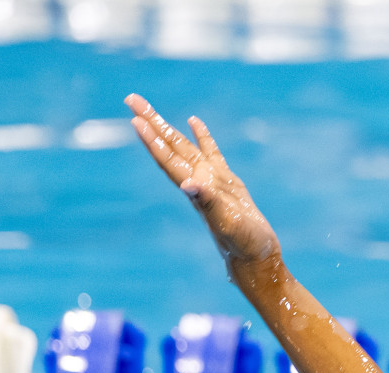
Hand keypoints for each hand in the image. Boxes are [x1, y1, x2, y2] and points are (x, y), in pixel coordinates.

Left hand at [126, 93, 279, 267]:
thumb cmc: (243, 244)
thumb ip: (209, 202)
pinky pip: (210, 153)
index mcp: (195, 190)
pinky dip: (202, 136)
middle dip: (151, 123)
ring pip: (184, 147)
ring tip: (149, 109)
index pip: (168, 159)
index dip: (152, 139)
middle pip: (169, 147)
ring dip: (167, 128)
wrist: (257, 258)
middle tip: (131, 98)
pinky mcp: (228, 183)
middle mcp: (197, 182)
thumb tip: (189, 184)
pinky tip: (194, 121)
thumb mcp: (227, 222)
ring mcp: (212, 181)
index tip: (135, 118)